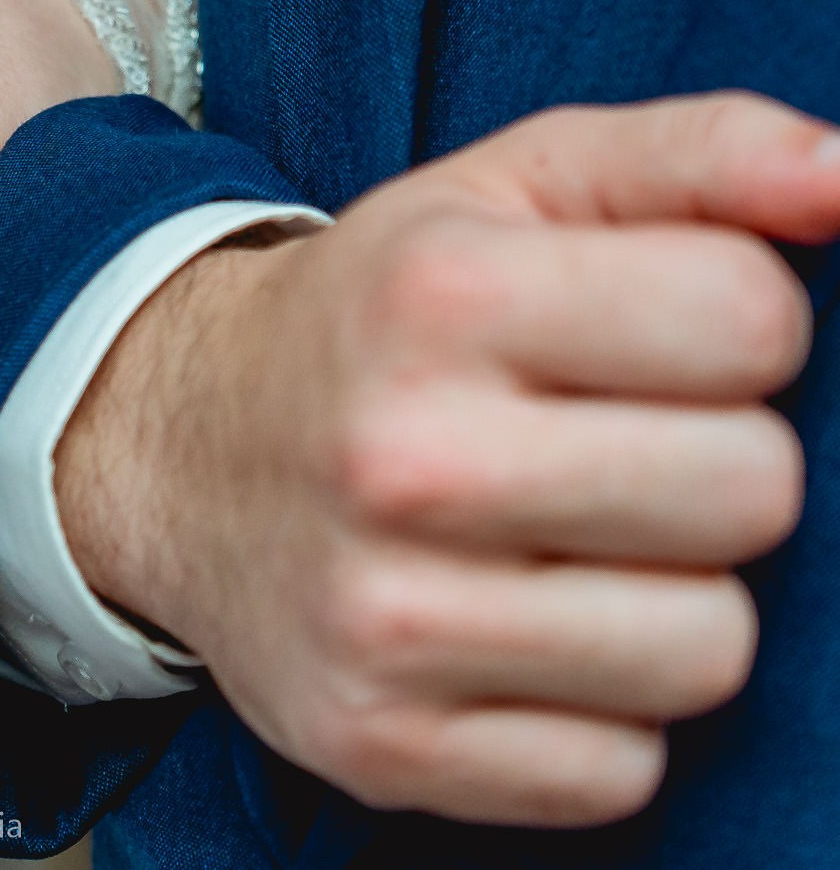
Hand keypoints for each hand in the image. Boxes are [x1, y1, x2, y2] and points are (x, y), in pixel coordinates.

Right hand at [58, 93, 836, 826]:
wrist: (173, 447)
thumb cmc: (380, 314)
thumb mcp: (511, 187)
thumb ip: (699, 154)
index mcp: (438, 293)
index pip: (752, 321)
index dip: (732, 326)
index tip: (649, 336)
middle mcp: (400, 458)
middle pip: (750, 493)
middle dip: (709, 465)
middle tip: (607, 446)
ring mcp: (383, 618)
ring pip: (706, 650)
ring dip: (665, 601)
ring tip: (568, 549)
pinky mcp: (379, 745)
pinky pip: (619, 771)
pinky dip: (593, 716)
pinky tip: (516, 640)